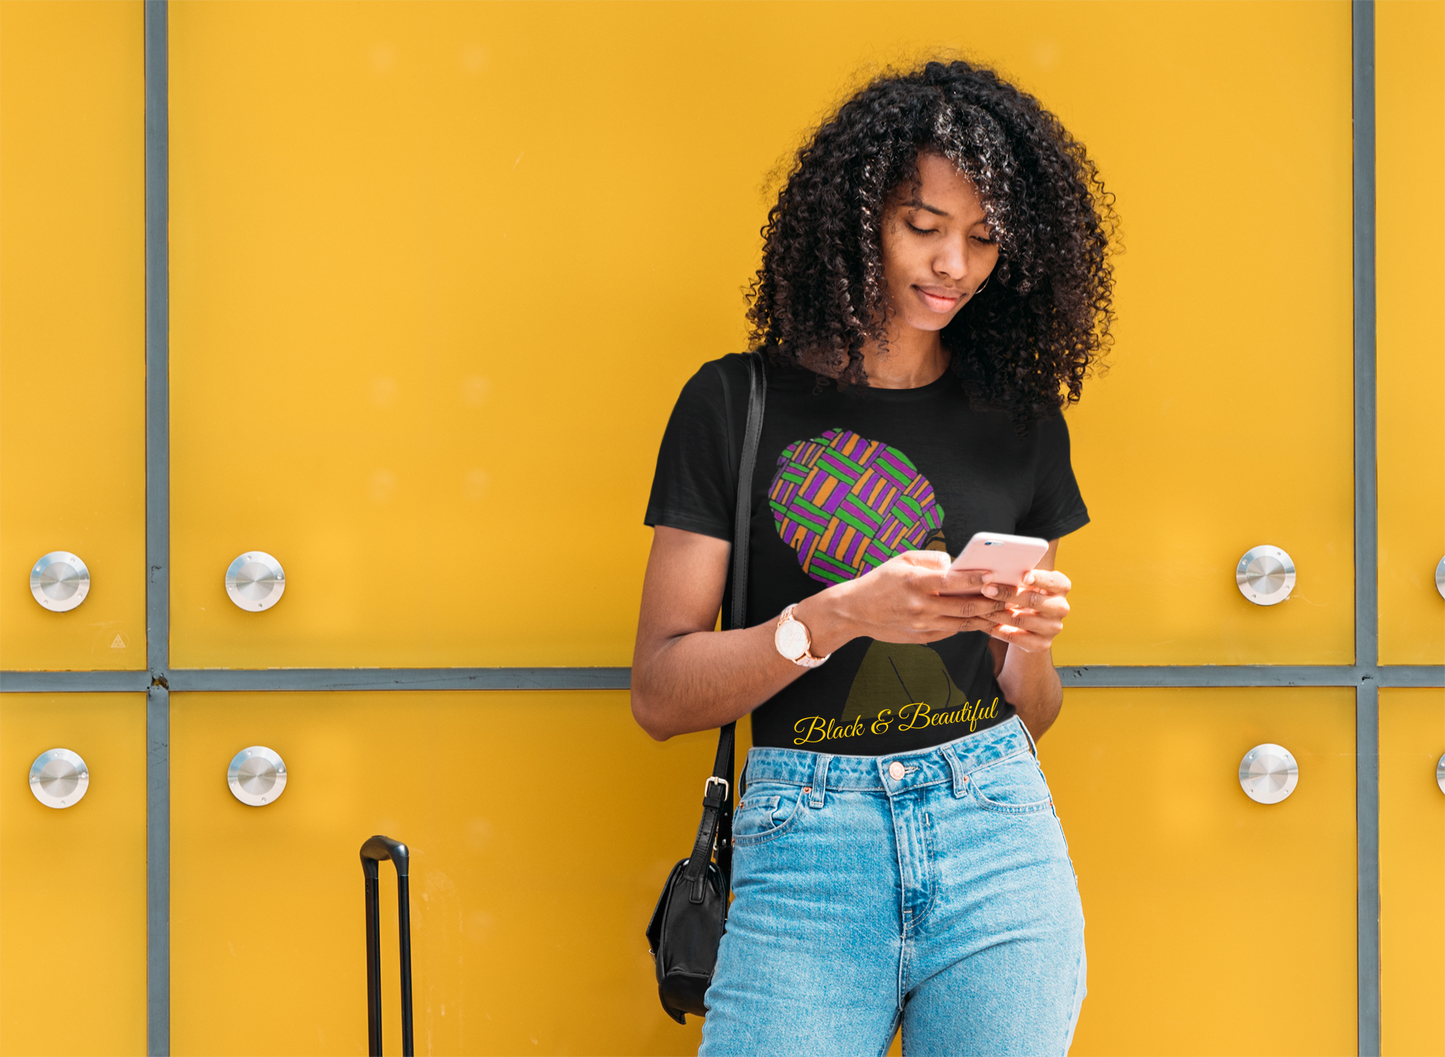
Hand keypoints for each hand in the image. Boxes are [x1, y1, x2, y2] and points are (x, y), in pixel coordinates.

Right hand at [801, 550, 1013, 650]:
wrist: (855, 611)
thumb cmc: (881, 581)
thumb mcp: (902, 560)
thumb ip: (932, 559)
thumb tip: (958, 564)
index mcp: (917, 583)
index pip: (953, 581)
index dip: (977, 579)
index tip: (996, 574)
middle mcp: (922, 607)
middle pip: (965, 606)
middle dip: (992, 602)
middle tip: (1012, 596)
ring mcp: (923, 626)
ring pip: (964, 622)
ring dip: (987, 617)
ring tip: (1006, 609)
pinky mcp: (924, 638)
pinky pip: (953, 631)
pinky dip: (970, 624)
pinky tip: (984, 618)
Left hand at [977, 568, 1071, 652]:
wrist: (1032, 625)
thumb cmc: (1026, 593)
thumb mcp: (1028, 583)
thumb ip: (1019, 576)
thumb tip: (995, 570)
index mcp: (1061, 587)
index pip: (1051, 581)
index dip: (1038, 579)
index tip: (1023, 576)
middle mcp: (1061, 607)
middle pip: (1033, 600)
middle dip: (1007, 594)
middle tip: (986, 589)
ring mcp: (1053, 628)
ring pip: (1020, 620)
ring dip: (996, 613)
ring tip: (979, 607)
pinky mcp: (1042, 644)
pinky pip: (1015, 637)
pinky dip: (996, 629)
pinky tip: (983, 622)